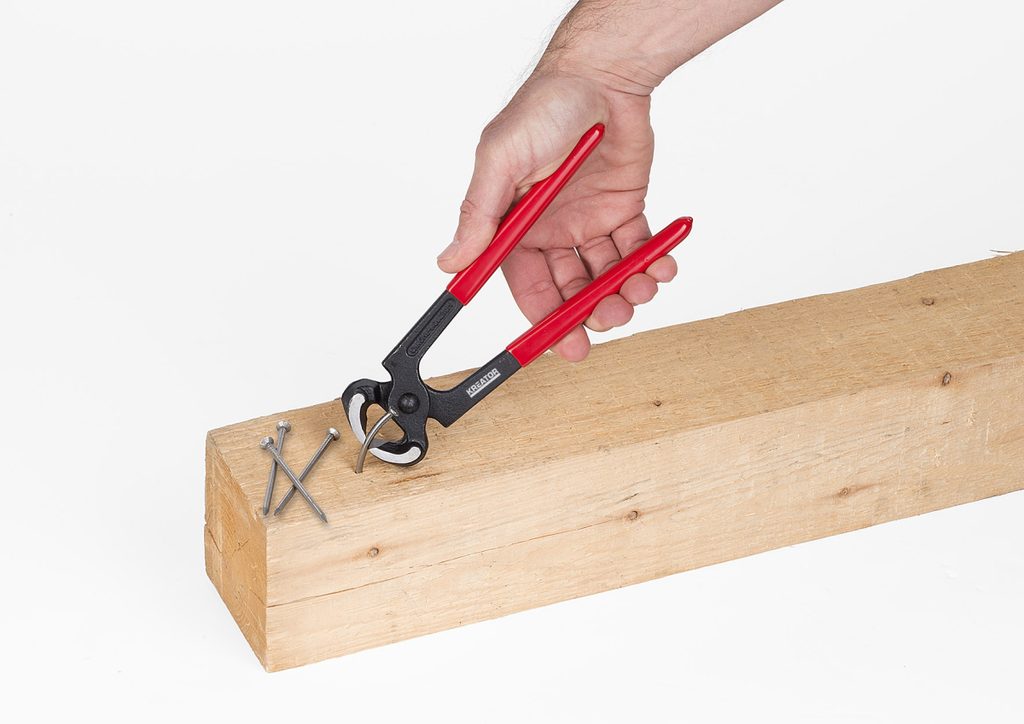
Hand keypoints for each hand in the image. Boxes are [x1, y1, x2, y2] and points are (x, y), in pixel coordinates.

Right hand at [436, 69, 675, 361]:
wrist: (603, 76)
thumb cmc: (545, 107)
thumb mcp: (502, 160)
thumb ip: (480, 215)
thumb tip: (450, 262)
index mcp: (518, 226)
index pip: (527, 286)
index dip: (543, 319)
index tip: (559, 345)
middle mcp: (552, 230)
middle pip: (570, 289)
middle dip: (590, 312)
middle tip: (609, 320)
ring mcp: (589, 222)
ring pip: (607, 275)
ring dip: (625, 290)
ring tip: (641, 287)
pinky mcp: (624, 210)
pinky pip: (638, 250)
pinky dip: (652, 264)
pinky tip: (660, 266)